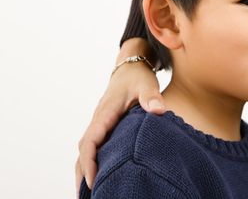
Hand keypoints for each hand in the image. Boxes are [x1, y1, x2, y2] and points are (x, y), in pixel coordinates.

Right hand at [75, 60, 164, 196]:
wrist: (131, 66)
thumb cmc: (138, 77)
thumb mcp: (146, 84)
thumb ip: (151, 97)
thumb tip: (159, 111)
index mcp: (106, 112)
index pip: (91, 140)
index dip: (89, 161)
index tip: (93, 181)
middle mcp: (99, 118)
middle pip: (84, 148)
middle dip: (83, 171)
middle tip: (88, 195)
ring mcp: (101, 120)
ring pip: (87, 146)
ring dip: (85, 166)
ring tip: (90, 189)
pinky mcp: (106, 122)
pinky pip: (94, 142)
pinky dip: (92, 158)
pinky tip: (100, 169)